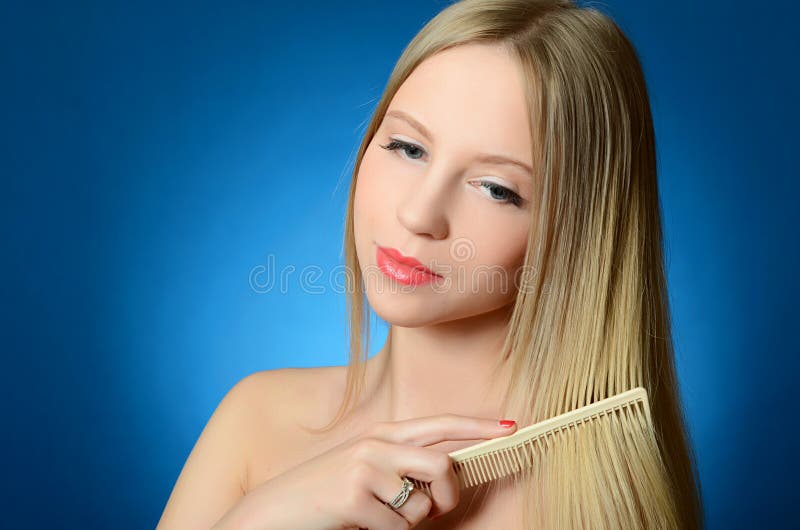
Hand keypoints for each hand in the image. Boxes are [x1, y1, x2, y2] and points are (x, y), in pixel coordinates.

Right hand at [214, 413, 516, 529]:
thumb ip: (404, 464)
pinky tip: (363, 524)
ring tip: (381, 517)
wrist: (277, 509)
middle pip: (442, 465)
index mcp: (384, 433)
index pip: (441, 424)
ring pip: (422, 506)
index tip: (512, 425)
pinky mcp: (354, 496)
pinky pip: (398, 529)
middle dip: (451, 496)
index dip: (479, 425)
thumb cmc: (329, 492)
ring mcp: (364, 468)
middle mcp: (377, 444)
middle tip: (439, 510)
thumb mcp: (368, 467)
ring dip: (411, 523)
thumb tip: (448, 475)